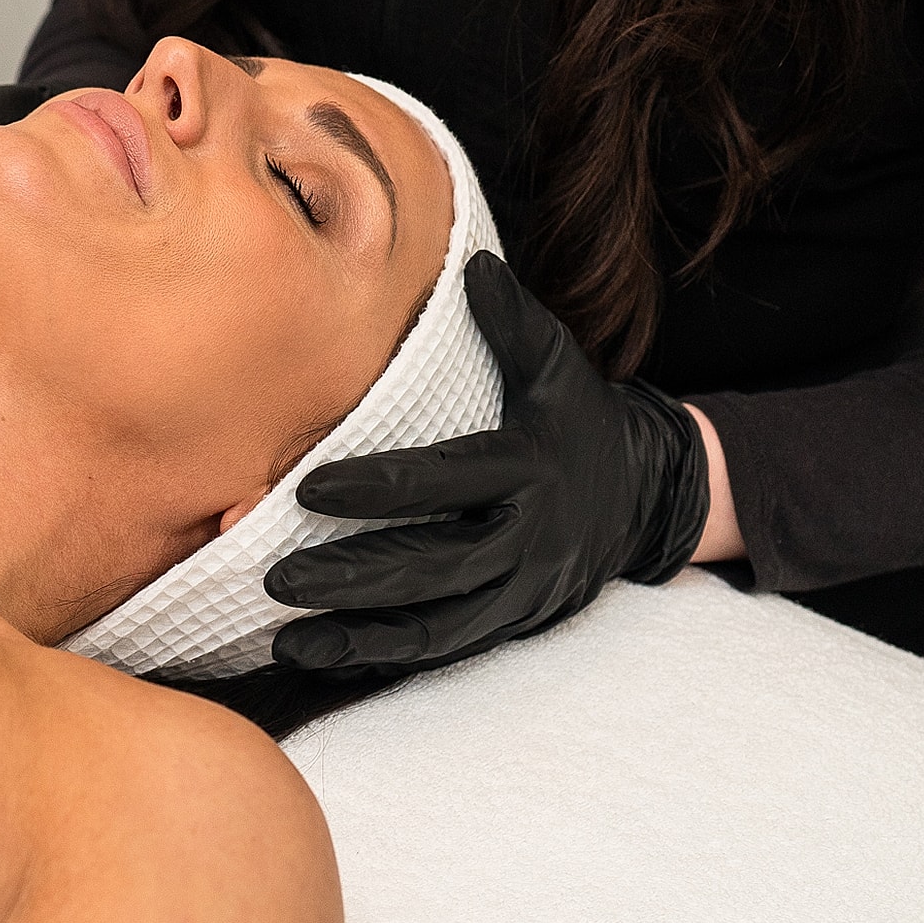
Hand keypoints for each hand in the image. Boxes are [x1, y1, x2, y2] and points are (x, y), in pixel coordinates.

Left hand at [264, 252, 710, 673]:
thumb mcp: (559, 368)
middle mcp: (527, 540)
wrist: (646, 499)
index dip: (379, 486)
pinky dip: (381, 658)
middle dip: (354, 576)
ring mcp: (522, 593)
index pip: (446, 480)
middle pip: (434, 568)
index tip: (308, 485)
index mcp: (530, 470)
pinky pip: (442, 651)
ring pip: (436, 625)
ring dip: (359, 636)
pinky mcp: (512, 625)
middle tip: (276, 577)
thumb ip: (513, 323)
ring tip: (286, 638)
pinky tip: (319, 656)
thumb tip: (474, 264)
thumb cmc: (578, 422)